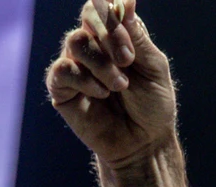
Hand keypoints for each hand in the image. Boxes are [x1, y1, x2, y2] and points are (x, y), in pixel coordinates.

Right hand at [45, 0, 176, 174]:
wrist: (144, 143)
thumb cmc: (152, 106)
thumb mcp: (153, 68)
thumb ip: (137, 37)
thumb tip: (126, 1)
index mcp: (117, 36)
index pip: (104, 6)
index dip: (113, 14)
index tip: (129, 30)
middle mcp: (94, 46)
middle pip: (89, 17)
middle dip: (110, 37)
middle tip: (128, 61)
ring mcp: (76, 65)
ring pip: (75, 42)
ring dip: (101, 64)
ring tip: (119, 86)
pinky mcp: (62, 88)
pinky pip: (62, 70)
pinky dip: (84, 80)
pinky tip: (101, 94)